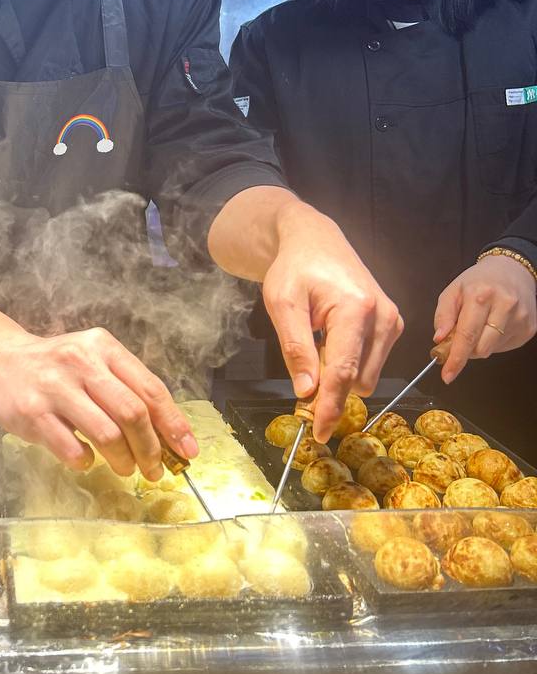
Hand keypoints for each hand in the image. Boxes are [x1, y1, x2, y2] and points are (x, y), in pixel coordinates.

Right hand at [0, 327, 197, 480]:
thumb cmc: (57, 366)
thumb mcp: (94, 361)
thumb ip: (126, 388)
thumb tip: (168, 434)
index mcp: (103, 347)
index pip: (150, 389)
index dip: (173, 424)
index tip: (187, 450)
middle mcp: (81, 362)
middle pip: (132, 413)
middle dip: (151, 448)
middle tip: (155, 469)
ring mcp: (55, 388)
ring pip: (107, 434)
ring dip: (124, 460)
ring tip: (126, 469)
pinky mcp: (32, 414)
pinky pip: (72, 449)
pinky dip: (86, 461)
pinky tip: (86, 460)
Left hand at [261, 203, 402, 441]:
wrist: (316, 240)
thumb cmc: (295, 268)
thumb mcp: (282, 304)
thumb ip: (296, 348)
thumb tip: (306, 391)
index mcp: (355, 308)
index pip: (344, 371)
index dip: (329, 406)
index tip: (319, 433)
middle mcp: (383, 316)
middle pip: (358, 379)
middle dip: (330, 387)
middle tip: (301, 373)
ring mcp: (392, 321)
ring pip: (367, 376)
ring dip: (339, 373)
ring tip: (317, 342)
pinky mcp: (393, 325)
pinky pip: (372, 363)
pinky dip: (350, 362)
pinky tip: (332, 339)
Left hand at [434, 256, 536, 382]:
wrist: (512, 270)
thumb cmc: (479, 281)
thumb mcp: (453, 290)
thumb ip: (443, 315)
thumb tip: (439, 339)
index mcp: (481, 296)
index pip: (466, 335)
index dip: (456, 358)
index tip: (447, 374)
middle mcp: (504, 306)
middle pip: (481, 348)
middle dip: (466, 351)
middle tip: (458, 341)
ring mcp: (520, 318)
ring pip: (492, 350)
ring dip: (479, 345)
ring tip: (479, 325)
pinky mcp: (529, 328)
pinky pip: (504, 347)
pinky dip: (493, 342)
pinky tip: (494, 325)